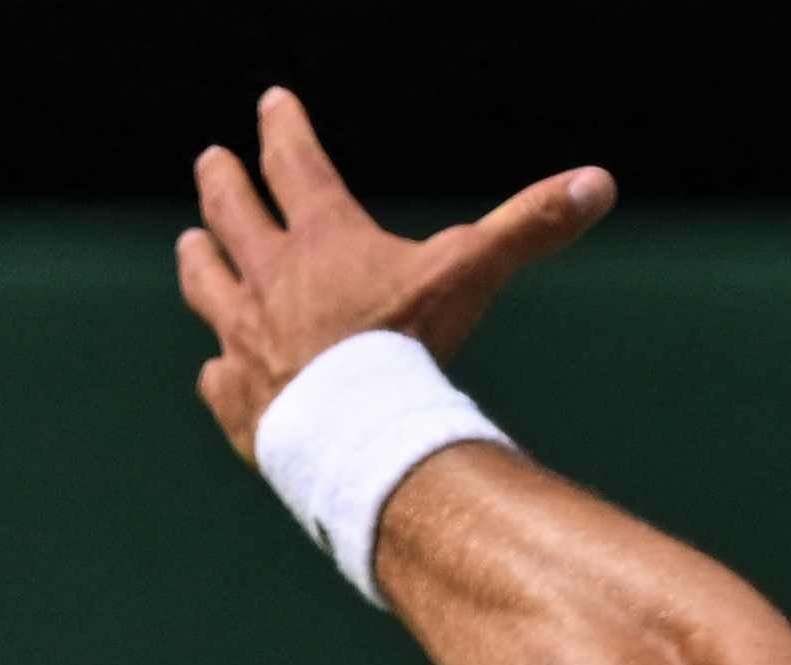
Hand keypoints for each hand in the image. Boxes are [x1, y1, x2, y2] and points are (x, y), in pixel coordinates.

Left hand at [179, 88, 612, 461]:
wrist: (357, 437)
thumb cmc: (412, 348)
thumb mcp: (473, 273)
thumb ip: (530, 225)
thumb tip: (599, 182)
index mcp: (322, 239)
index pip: (293, 163)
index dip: (282, 128)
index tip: (270, 102)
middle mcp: (268, 280)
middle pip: (232, 214)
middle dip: (222, 181)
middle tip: (211, 160)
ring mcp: (243, 339)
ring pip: (206, 286)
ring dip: (199, 260)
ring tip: (190, 243)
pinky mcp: (236, 398)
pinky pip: (217, 375)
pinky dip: (218, 368)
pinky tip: (216, 368)